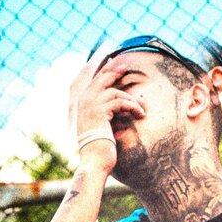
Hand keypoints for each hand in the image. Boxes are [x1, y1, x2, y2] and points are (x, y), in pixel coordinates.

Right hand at [69, 54, 144, 172]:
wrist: (94, 160)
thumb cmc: (99, 147)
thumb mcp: (101, 127)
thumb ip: (105, 114)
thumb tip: (117, 107)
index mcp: (81, 104)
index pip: (91, 80)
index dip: (101, 69)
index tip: (112, 60)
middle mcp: (83, 102)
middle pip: (101, 78)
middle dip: (113, 70)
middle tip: (125, 66)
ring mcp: (90, 105)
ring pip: (114, 91)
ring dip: (130, 100)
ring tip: (140, 109)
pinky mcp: (100, 111)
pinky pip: (120, 101)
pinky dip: (133, 107)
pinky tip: (140, 114)